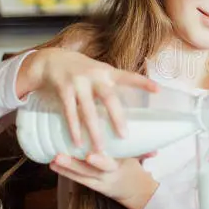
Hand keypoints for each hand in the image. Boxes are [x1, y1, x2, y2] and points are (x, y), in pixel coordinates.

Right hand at [18, 48, 158, 151]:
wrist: (50, 59)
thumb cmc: (81, 70)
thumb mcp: (98, 72)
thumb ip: (110, 87)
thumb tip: (127, 109)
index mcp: (107, 72)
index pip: (128, 76)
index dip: (143, 83)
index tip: (158, 89)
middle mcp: (95, 76)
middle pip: (109, 99)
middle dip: (117, 118)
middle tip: (124, 136)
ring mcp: (78, 82)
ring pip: (88, 110)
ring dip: (94, 130)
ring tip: (100, 149)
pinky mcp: (63, 89)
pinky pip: (69, 112)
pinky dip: (73, 129)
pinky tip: (78, 143)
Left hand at [50, 151, 159, 208]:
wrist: (136, 190)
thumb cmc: (134, 166)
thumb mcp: (135, 154)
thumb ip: (131, 141)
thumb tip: (137, 120)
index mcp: (121, 166)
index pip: (111, 163)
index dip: (101, 161)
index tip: (90, 156)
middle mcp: (108, 175)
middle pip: (90, 172)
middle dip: (74, 164)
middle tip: (60, 157)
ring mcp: (99, 181)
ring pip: (81, 175)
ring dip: (66, 167)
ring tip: (54, 158)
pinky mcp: (92, 185)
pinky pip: (78, 179)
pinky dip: (65, 172)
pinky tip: (53, 165)